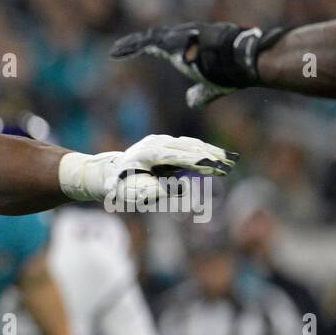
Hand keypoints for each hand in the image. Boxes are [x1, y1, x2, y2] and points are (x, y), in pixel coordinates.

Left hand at [59, 134, 235, 208]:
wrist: (106, 174)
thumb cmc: (120, 188)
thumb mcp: (134, 193)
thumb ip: (157, 191)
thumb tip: (181, 188)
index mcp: (149, 154)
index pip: (179, 156)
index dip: (198, 162)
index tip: (215, 167)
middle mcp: (156, 143)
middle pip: (188, 147)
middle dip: (209, 157)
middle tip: (228, 167)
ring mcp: (160, 141)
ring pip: (190, 143)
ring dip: (210, 152)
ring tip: (229, 161)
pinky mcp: (163, 143)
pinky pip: (187, 145)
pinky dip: (203, 150)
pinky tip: (217, 156)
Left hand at [110, 21, 282, 108]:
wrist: (240, 60)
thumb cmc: (230, 72)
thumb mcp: (211, 85)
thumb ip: (200, 93)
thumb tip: (190, 102)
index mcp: (192, 47)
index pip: (168, 43)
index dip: (152, 46)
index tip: (141, 51)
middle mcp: (184, 38)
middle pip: (156, 38)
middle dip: (137, 43)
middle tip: (119, 49)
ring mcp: (178, 38)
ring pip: (150, 38)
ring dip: (131, 44)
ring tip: (115, 51)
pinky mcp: (173, 42)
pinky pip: (146, 43)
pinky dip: (130, 48)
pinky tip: (116, 53)